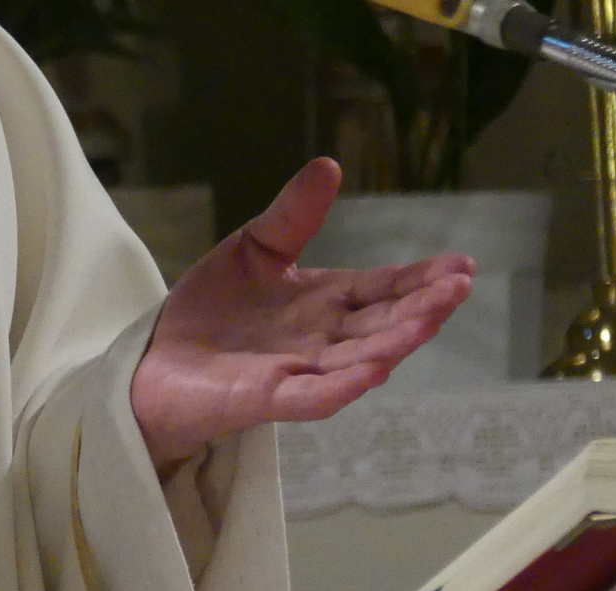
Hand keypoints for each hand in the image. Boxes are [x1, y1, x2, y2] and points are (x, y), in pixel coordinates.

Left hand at [130, 158, 474, 474]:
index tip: (462, 265)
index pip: (383, 289)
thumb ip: (291, 217)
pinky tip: (371, 374)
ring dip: (393, 344)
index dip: (421, 279)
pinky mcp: (262, 400)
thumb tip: (328, 164)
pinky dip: (338, 388)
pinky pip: (308, 398)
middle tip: (458, 288)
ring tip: (426, 322)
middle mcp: (321, 340)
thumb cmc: (210, 309)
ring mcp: (295, 372)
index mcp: (325, 302)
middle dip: (421, 309)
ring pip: (356, 361)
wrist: (154, 360)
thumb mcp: (253, 250)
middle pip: (380, 325)